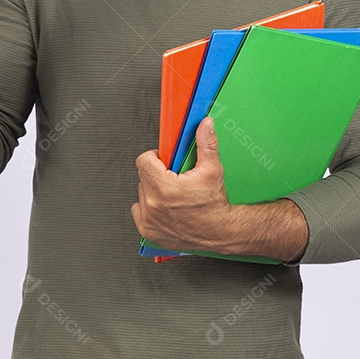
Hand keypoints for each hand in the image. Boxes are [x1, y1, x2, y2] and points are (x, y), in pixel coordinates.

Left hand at [130, 117, 233, 251]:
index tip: (164, 161)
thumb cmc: (215, 206)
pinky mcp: (148, 231)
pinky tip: (165, 207)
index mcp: (164, 188)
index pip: (143, 161)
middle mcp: (153, 205)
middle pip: (143, 176)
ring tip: (172, 194)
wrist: (220, 233)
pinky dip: (149, 208)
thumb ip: (206, 144)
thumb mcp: (212, 170)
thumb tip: (205, 125)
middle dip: (157, 174)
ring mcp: (149, 220)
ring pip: (141, 193)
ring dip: (153, 190)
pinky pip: (138, 211)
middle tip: (174, 178)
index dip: (154, 157)